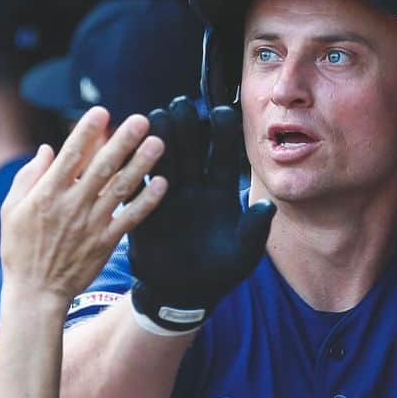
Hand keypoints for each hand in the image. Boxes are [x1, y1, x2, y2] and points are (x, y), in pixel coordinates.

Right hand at [0, 105, 167, 302]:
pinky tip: (162, 183)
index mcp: (47, 194)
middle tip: (141, 119)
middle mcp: (72, 205)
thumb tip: (48, 148)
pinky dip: (147, 200)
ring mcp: (91, 223)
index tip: (102, 112)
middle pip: (101, 166)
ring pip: (121, 188)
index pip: (69, 155)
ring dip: (141, 164)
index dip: (86, 132)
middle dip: (122, 141)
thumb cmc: (20, 248)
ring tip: (158, 142)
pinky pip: (131, 217)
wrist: (36, 292)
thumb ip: (30, 176)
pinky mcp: (106, 241)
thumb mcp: (12, 209)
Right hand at [128, 96, 274, 330]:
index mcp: (222, 194)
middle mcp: (195, 188)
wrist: (183, 294)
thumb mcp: (242, 254)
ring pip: (165, 160)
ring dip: (160, 139)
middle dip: (187, 126)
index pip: (225, 157)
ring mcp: (169, 196)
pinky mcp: (145, 209)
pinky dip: (135, 168)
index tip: (222, 112)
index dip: (224, 135)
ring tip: (155, 115)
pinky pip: (139, 185)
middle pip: (191, 150)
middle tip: (181, 103)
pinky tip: (129, 149)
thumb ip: (254, 229)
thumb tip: (267, 206)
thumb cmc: (220, 273)